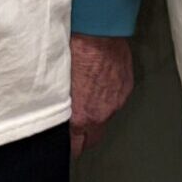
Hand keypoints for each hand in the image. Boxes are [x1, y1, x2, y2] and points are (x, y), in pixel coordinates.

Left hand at [69, 33, 133, 159]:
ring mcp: (116, 101)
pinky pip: (116, 100)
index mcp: (83, 116)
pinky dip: (108, 98)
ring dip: (96, 114)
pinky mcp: (126, 88)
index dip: (70, 147)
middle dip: (84, 138)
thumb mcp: (58, 85)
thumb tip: (55, 113)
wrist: (98, 33)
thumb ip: (59, 105)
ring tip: (87, 100)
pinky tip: (100, 86)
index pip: (76, 147)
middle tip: (74, 131)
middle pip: (93, 139)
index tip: (65, 145)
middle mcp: (102, 114)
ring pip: (105, 118)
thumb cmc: (73, 54)